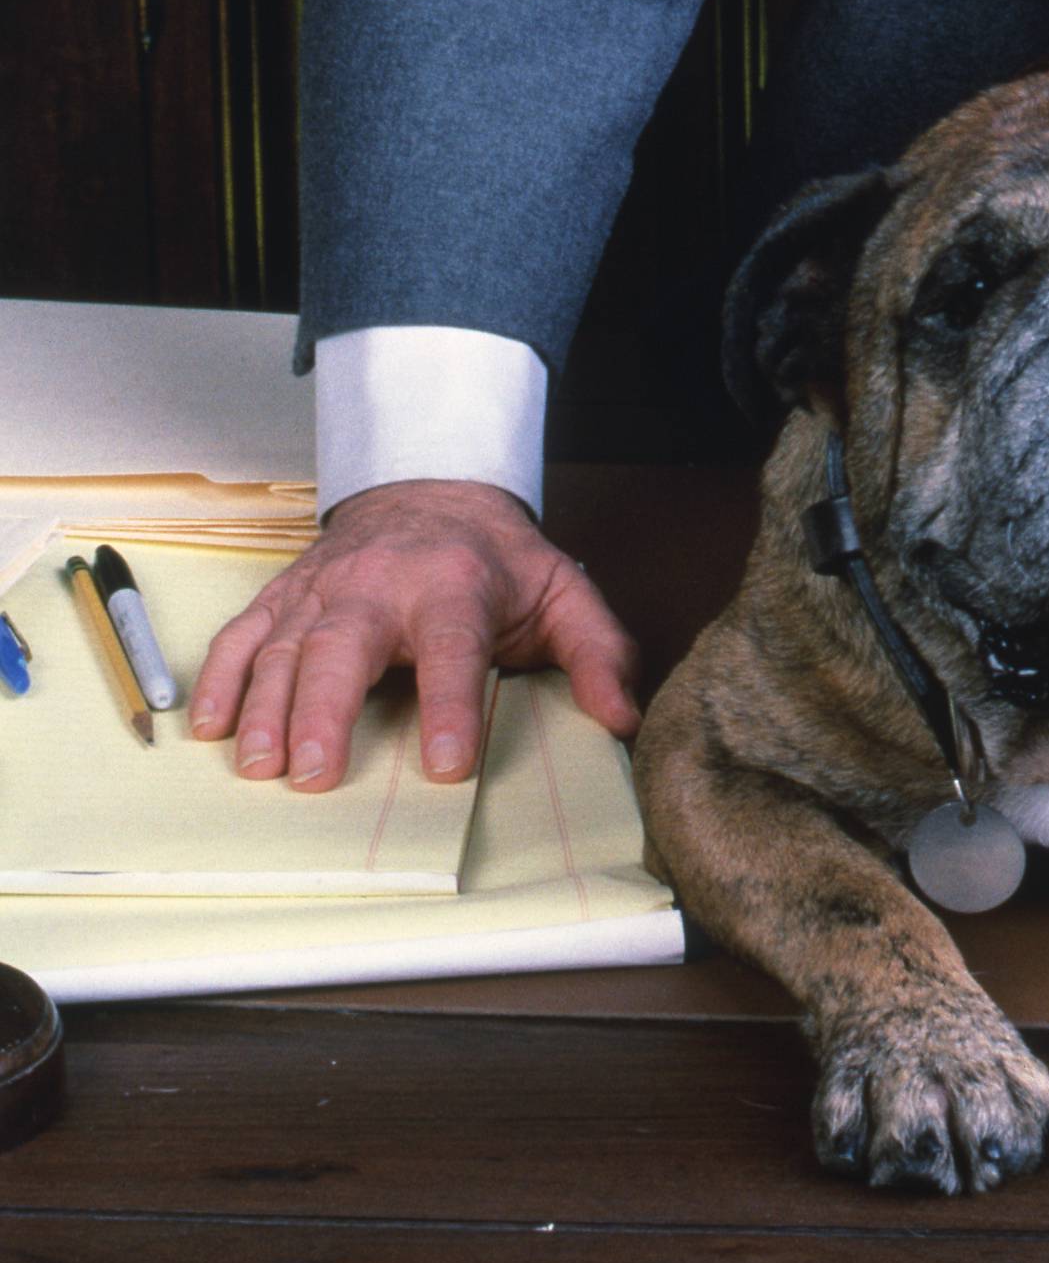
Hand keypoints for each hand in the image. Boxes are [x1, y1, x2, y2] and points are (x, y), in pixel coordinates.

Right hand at [188, 478, 641, 791]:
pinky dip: (221, 678)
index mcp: (456, 585)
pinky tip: (211, 728)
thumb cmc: (496, 559)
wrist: (433, 485)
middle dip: (325, 710)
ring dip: (268, 707)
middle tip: (311, 776)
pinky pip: (243, 633)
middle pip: (345, 645)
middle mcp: (382, 583)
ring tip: (260, 767)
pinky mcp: (285, 593)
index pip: (455, 648)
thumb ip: (598, 653)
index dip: (452, 706)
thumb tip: (623, 719)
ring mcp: (324, 587)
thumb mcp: (563, 593)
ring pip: (285, 645)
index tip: (447, 765)